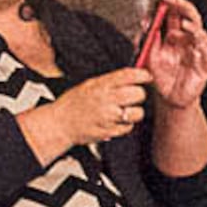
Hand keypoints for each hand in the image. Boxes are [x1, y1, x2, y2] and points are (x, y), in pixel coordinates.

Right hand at [27, 67, 152, 160]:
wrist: (59, 124)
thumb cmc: (74, 103)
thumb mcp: (90, 84)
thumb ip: (111, 80)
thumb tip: (135, 75)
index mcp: (101, 84)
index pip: (129, 75)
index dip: (143, 74)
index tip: (147, 77)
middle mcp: (106, 99)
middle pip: (138, 94)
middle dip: (139, 94)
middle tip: (133, 96)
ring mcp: (108, 116)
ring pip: (137, 112)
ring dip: (135, 112)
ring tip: (126, 111)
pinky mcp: (108, 131)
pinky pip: (129, 127)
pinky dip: (126, 125)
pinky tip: (117, 122)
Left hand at [138, 0, 206, 111]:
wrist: (168, 99)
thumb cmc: (160, 78)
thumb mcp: (149, 56)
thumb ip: (147, 38)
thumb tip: (145, 21)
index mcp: (175, 36)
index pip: (175, 15)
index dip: (171, 5)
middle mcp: (187, 41)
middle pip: (190, 18)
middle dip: (183, 8)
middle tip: (175, 2)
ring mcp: (197, 51)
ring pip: (200, 32)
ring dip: (192, 27)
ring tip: (184, 24)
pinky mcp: (205, 64)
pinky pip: (205, 52)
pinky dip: (201, 46)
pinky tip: (195, 41)